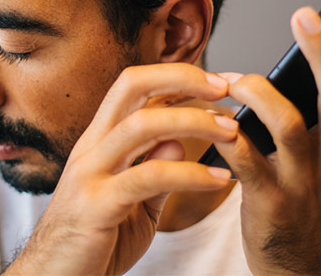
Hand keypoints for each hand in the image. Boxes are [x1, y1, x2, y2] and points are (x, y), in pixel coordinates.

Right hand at [5, 64, 237, 274]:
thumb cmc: (92, 244)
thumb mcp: (133, 203)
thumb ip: (154, 173)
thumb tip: (177, 140)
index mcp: (99, 142)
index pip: (134, 88)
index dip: (176, 77)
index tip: (217, 83)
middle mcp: (91, 148)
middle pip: (131, 87)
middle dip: (181, 78)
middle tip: (225, 88)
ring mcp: (90, 174)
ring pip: (141, 125)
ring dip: (193, 121)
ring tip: (230, 131)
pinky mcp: (96, 205)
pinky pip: (148, 177)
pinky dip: (190, 173)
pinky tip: (217, 179)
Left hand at [215, 0, 320, 274]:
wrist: (302, 266)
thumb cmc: (310, 200)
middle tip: (305, 14)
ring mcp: (304, 182)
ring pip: (289, 126)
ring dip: (260, 94)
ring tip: (235, 78)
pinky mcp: (272, 203)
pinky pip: (247, 163)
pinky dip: (230, 138)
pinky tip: (216, 122)